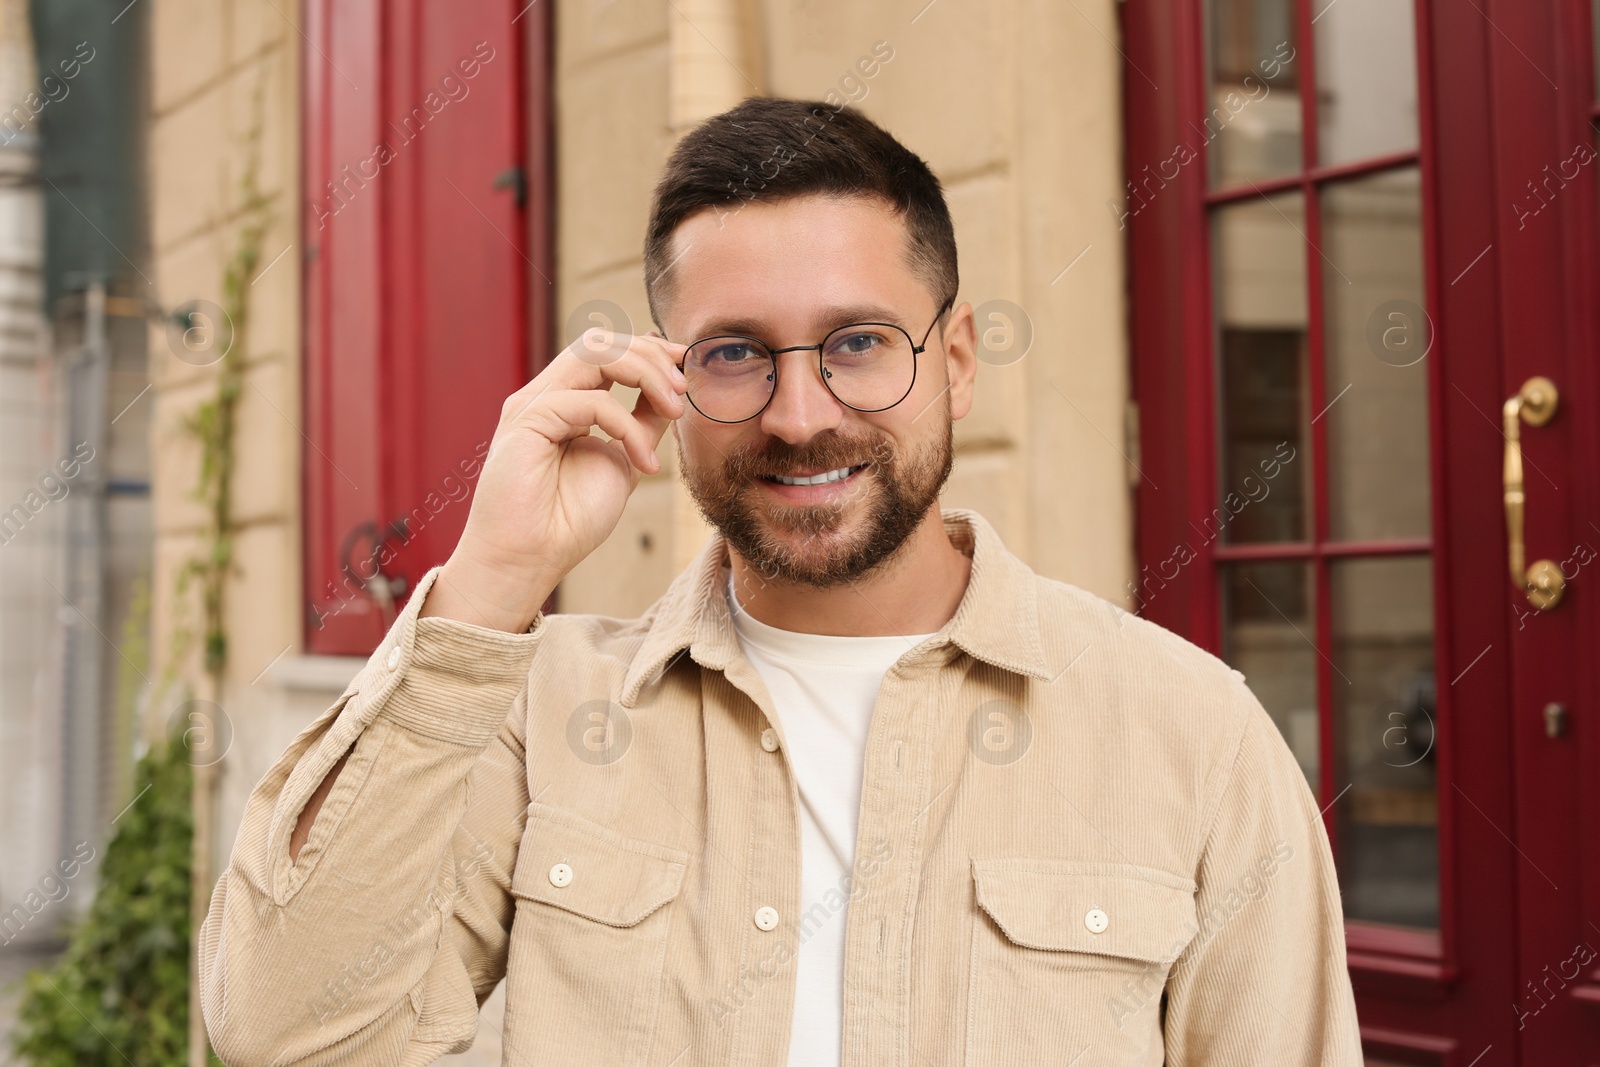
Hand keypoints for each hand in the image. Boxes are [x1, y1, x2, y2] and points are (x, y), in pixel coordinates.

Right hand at [422, 328, 689, 631]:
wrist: (527, 561)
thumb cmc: (568, 521)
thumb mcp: (622, 463)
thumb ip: (641, 426)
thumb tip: (672, 394)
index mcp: (563, 402)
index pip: (604, 351)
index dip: (647, 349)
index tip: (684, 364)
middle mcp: (545, 396)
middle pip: (599, 342)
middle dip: (650, 355)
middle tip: (683, 388)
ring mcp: (532, 405)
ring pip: (593, 354)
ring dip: (645, 374)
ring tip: (675, 408)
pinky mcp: (526, 421)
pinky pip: (591, 401)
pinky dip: (627, 426)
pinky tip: (645, 463)